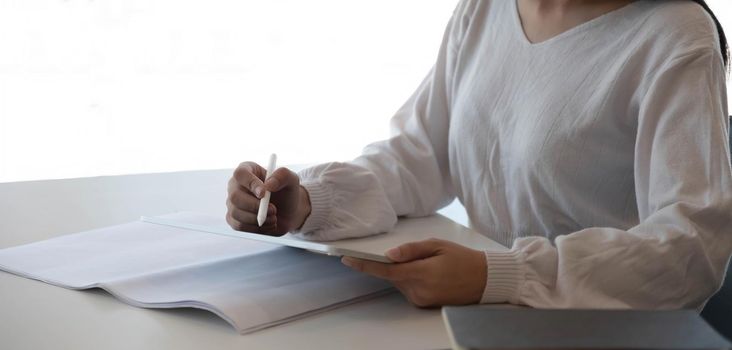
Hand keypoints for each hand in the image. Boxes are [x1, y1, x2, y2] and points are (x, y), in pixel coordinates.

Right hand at [226, 161, 310, 235]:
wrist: (287, 212)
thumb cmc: (287, 192)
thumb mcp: (291, 180)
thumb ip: (282, 176)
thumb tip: (268, 184)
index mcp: (247, 170)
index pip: (240, 174)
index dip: (250, 183)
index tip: (264, 193)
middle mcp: (236, 186)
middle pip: (234, 196)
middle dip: (254, 206)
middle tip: (273, 210)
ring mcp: (233, 203)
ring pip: (236, 213)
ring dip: (257, 219)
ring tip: (274, 217)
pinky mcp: (234, 219)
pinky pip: (239, 226)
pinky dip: (256, 228)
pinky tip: (267, 224)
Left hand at [341, 238, 486, 306]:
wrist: (485, 280)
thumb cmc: (463, 259)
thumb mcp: (438, 246)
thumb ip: (411, 250)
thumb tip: (390, 254)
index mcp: (421, 273)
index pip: (385, 270)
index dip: (364, 265)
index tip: (347, 259)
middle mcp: (418, 291)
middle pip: (392, 275)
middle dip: (395, 263)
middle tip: (417, 254)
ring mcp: (421, 300)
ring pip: (400, 282)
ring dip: (405, 271)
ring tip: (430, 264)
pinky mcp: (424, 304)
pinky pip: (408, 289)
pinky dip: (412, 279)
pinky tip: (430, 274)